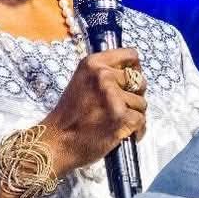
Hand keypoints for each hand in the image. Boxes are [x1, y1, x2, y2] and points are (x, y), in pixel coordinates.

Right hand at [39, 48, 146, 174]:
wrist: (57, 142)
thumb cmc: (69, 116)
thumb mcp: (82, 82)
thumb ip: (104, 75)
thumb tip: (133, 75)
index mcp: (93, 63)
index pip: (131, 55)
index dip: (135, 69)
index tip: (130, 82)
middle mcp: (103, 76)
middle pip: (139, 81)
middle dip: (135, 96)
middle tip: (120, 107)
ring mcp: (113, 96)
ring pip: (142, 103)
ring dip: (134, 115)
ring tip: (116, 123)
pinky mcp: (121, 117)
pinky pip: (142, 120)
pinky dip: (136, 131)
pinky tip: (124, 134)